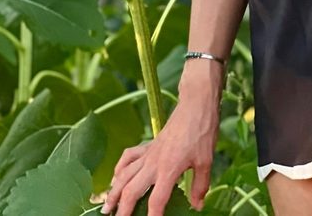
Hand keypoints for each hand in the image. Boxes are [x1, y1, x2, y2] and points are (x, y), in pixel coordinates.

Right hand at [101, 94, 219, 215]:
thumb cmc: (202, 132)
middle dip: (122, 209)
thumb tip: (197, 206)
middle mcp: (153, 163)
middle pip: (131, 190)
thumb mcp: (206, 161)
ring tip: (106, 207)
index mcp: (168, 169)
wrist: (195, 106)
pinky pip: (128, 157)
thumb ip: (200, 186)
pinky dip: (119, 168)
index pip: (156, 201)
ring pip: (124, 175)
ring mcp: (148, 153)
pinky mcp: (148, 145)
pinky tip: (116, 177)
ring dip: (113, 192)